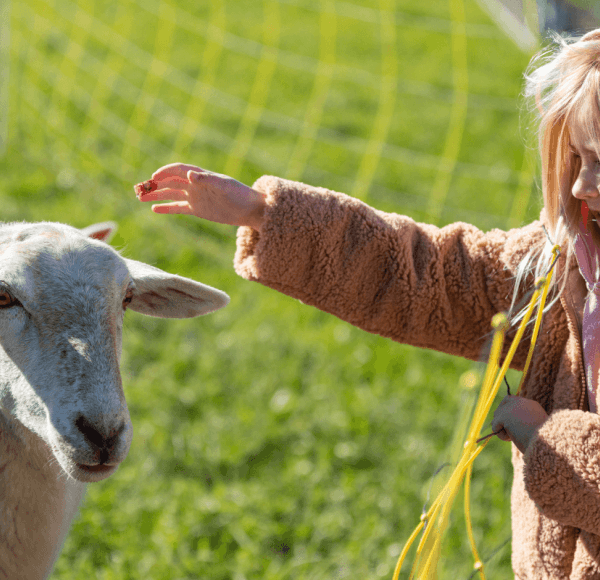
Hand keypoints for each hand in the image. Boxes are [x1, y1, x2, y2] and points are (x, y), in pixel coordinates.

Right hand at [137, 163, 266, 229]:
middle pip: (170, 182)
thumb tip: (189, 174)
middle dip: (155, 184)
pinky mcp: (197, 209)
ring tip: (140, 198)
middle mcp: (195, 184)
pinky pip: (178, 207)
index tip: (153, 177)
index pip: (178, 170)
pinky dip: (167, 207)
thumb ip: (207, 180)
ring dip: (156, 195)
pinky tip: (154, 209)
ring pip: (171, 194)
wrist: (250, 209)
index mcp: (201, 175)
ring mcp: (195, 196)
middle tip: (139, 190)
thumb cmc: (240, 194)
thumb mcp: (224, 186)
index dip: (165, 172)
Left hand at [491, 395, 548, 453]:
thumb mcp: (534, 426)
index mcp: (530, 404)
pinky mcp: (504, 416)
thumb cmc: (543, 441)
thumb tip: (504, 422)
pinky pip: (495, 427)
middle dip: (501, 420)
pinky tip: (512, 439)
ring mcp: (511, 408)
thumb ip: (522, 420)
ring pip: (497, 417)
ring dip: (503, 429)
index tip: (508, 422)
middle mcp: (520, 402)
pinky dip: (502, 436)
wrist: (547, 444)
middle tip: (511, 432)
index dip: (506, 410)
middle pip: (501, 407)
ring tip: (516, 436)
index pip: (510, 400)